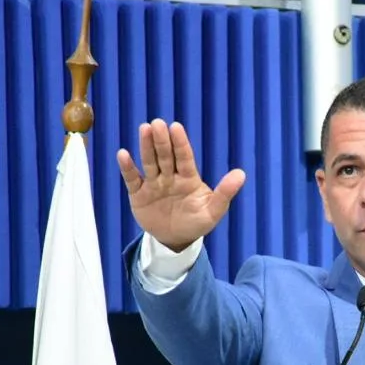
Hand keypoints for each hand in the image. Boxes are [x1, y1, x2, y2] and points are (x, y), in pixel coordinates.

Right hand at [117, 119, 245, 252]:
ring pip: (149, 162)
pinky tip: (123, 154)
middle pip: (166, 156)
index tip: (176, 127)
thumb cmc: (196, 223)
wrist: (175, 240)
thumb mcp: (213, 212)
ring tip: (143, 129)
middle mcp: (170, 177)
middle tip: (157, 123)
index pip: (184, 157)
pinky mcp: (139, 194)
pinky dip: (127, 168)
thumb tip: (241, 174)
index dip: (180, 143)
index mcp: (189, 178)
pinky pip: (132, 179)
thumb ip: (224, 193)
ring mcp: (154, 184)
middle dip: (162, 140)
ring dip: (146, 147)